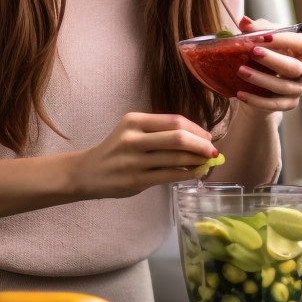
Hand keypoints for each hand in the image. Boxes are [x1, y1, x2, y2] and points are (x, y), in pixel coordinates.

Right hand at [71, 113, 218, 199]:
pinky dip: (188, 174)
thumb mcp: (132, 131)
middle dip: (201, 145)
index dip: (196, 129)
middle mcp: (133, 138)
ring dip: (198, 161)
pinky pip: (170, 176)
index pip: (174, 121)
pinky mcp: (136, 180)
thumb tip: (198, 139)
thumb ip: (160, 132)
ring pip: (176, 158)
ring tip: (207, 163)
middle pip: (178, 138)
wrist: (87, 172)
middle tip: (213, 151)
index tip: (207, 137)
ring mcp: (134, 160)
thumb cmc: (116, 150)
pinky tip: (196, 173)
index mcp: (134, 121)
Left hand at [231, 16, 301, 112]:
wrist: (264, 84)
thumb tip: (245, 22)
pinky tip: (240, 93)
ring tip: (241, 70)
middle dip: (273, 59)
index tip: (264, 36)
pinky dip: (255, 100)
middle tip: (253, 52)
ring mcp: (298, 89)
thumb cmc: (269, 56)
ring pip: (282, 86)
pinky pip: (273, 104)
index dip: (284, 39)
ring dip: (260, 78)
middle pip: (294, 67)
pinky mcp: (288, 104)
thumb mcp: (265, 39)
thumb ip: (257, 29)